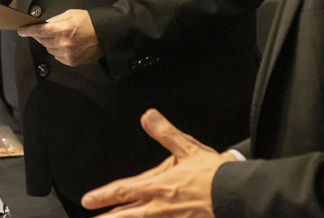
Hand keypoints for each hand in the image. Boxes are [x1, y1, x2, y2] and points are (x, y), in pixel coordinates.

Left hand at [17, 9, 100, 65]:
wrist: (106, 35)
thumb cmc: (88, 21)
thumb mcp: (71, 14)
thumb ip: (55, 20)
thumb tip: (42, 25)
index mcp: (63, 29)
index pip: (40, 31)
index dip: (29, 31)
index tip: (20, 31)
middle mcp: (63, 43)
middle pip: (43, 41)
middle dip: (40, 35)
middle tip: (43, 31)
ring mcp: (67, 54)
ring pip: (49, 49)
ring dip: (49, 43)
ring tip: (59, 37)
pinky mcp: (71, 62)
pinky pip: (57, 56)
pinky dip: (57, 51)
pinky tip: (65, 45)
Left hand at [81, 109, 237, 216]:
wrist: (236, 196)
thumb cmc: (213, 174)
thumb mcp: (187, 148)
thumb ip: (164, 133)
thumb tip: (147, 116)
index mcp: (157, 186)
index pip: (123, 191)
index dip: (103, 196)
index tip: (87, 200)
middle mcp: (159, 207)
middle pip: (126, 216)